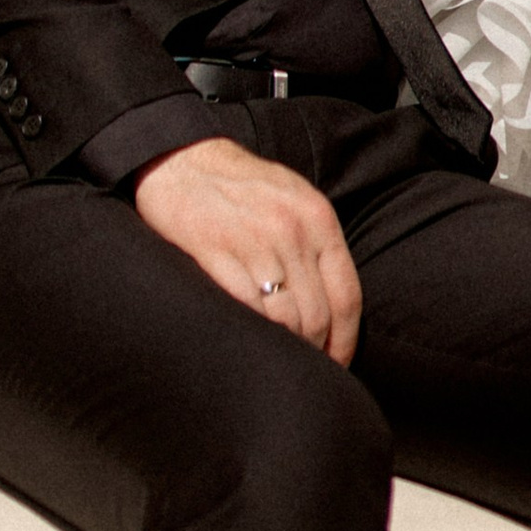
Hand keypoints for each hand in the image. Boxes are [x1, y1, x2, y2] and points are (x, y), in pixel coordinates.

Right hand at [133, 137, 362, 361]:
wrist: (183, 161)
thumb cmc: (240, 186)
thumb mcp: (293, 201)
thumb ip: (316, 246)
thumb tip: (333, 309)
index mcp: (318, 217)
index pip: (347, 296)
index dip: (346, 341)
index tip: (339, 364)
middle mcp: (292, 229)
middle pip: (317, 316)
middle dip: (314, 353)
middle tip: (304, 369)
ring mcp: (254, 241)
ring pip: (284, 320)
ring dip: (284, 349)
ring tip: (277, 360)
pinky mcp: (215, 252)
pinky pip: (246, 309)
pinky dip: (252, 333)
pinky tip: (249, 342)